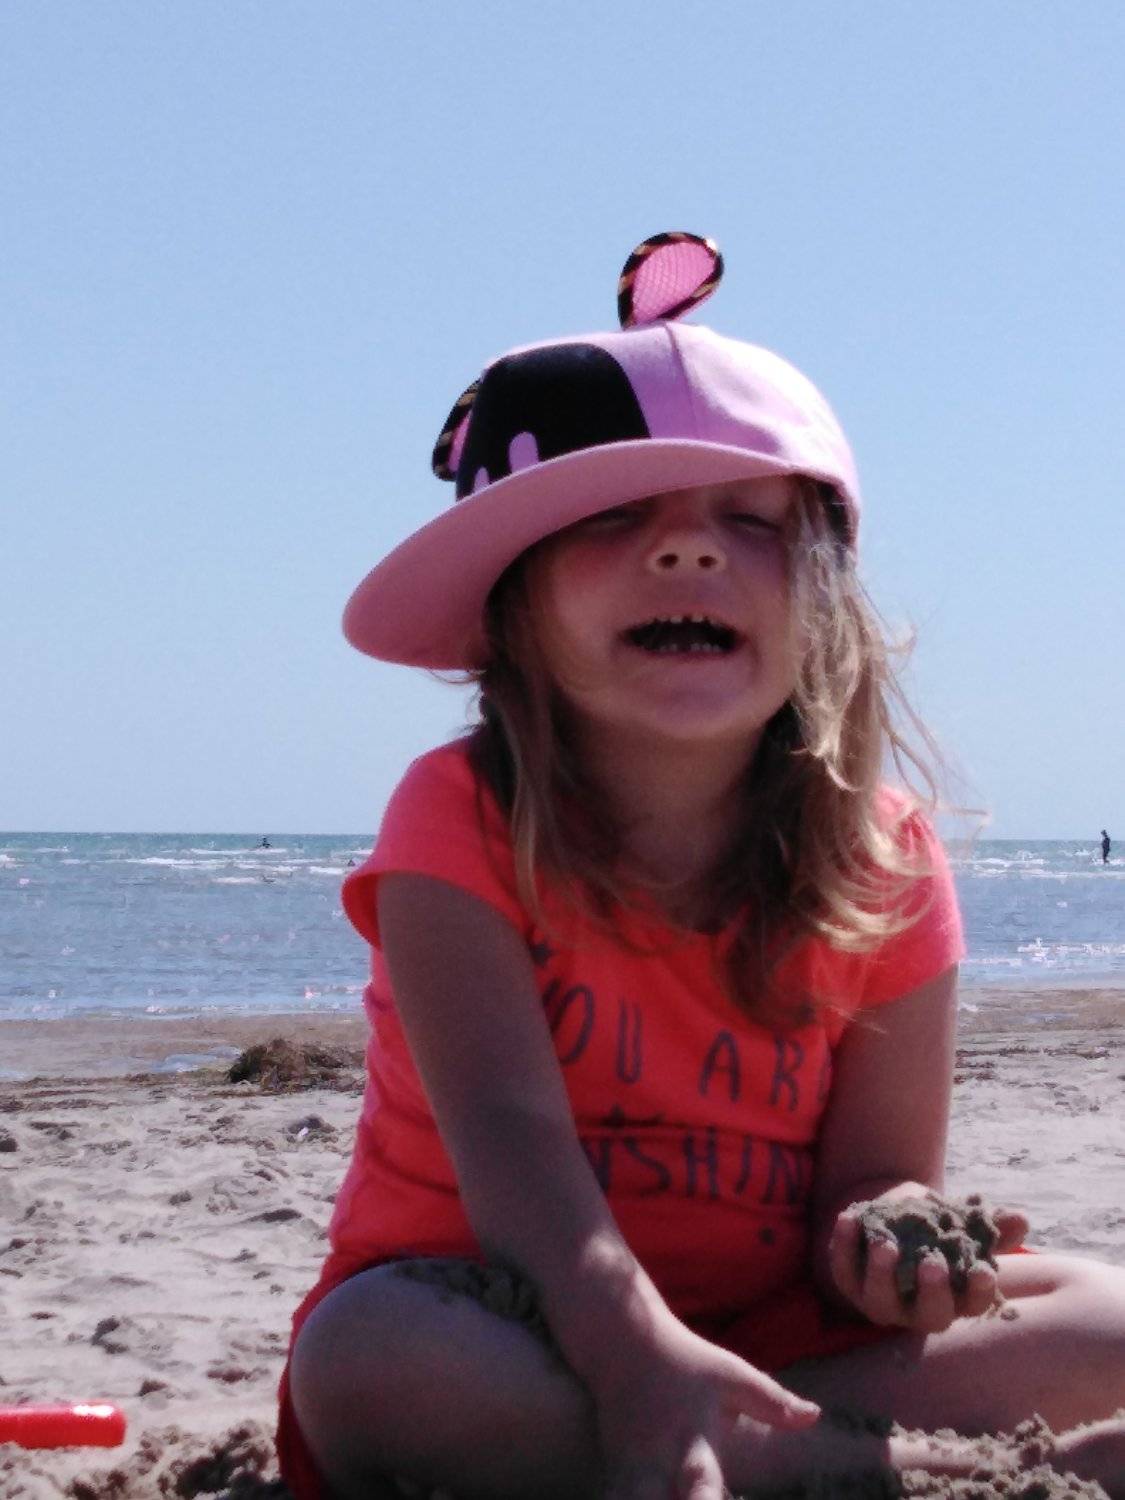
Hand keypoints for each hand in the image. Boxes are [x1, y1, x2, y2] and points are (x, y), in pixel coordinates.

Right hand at [595, 1314, 818, 1499]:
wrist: (622, 1341)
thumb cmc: (685, 1361)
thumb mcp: (731, 1374)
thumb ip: (772, 1401)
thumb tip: (815, 1415)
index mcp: (691, 1442)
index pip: (701, 1489)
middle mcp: (657, 1463)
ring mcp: (630, 1470)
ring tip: (665, 1499)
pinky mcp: (613, 1471)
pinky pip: (618, 1496)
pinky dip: (633, 1497)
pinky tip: (650, 1495)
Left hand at [828, 1195, 1028, 1334]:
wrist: (888, 1224)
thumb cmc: (933, 1231)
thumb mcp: (958, 1223)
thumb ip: (987, 1224)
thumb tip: (1020, 1219)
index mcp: (955, 1298)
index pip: (973, 1304)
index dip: (979, 1291)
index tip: (983, 1270)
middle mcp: (919, 1310)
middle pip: (930, 1314)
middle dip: (932, 1292)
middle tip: (932, 1263)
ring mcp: (883, 1301)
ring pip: (881, 1302)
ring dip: (882, 1274)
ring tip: (885, 1244)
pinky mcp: (850, 1285)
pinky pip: (843, 1272)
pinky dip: (844, 1246)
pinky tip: (849, 1218)